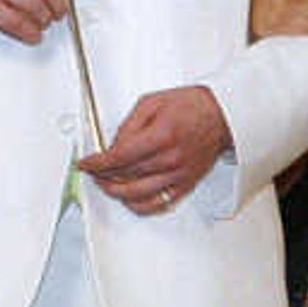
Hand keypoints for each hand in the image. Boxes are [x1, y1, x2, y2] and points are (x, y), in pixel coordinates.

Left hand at [78, 85, 231, 210]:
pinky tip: (128, 197)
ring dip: (114, 191)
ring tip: (106, 183)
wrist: (221, 115)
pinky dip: (137, 204)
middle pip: (124, 176)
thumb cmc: (191, 106)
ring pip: (136, 194)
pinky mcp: (184, 185)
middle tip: (93, 170)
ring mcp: (177, 175)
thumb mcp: (152, 102)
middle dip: (102, 175)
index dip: (96, 163)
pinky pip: (156, 204)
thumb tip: (113, 145)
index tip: (86, 163)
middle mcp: (170, 159)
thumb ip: (128, 125)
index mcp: (161, 136)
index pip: (118, 157)